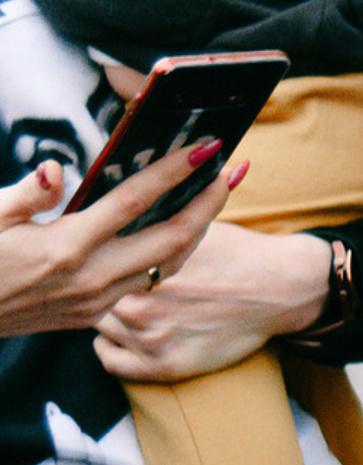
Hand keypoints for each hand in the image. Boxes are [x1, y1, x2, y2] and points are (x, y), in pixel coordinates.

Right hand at [0, 140, 242, 336]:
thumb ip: (29, 193)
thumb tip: (59, 171)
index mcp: (67, 246)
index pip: (137, 201)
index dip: (176, 172)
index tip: (207, 148)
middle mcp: (91, 277)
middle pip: (173, 238)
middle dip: (209, 205)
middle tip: (231, 174)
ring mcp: (96, 301)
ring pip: (168, 265)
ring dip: (197, 232)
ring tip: (214, 199)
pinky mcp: (91, 316)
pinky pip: (146, 282)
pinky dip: (169, 255)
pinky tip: (176, 233)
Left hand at [93, 218, 330, 379]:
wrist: (282, 289)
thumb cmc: (240, 254)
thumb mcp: (196, 227)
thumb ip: (157, 220)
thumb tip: (128, 200)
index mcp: (142, 265)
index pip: (97, 263)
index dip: (102, 261)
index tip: (109, 261)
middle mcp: (139, 304)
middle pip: (95, 296)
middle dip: (106, 288)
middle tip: (122, 285)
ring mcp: (150, 338)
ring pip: (99, 326)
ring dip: (111, 317)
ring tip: (133, 308)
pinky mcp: (162, 366)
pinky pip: (109, 360)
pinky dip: (111, 347)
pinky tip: (125, 336)